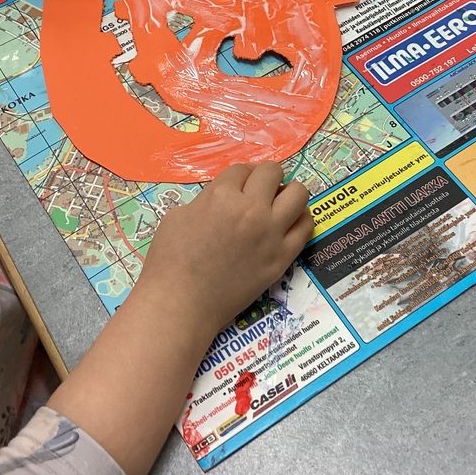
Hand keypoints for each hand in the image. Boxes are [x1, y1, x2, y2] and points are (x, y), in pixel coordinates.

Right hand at [137, 162, 313, 339]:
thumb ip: (207, 200)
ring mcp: (271, 234)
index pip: (241, 169)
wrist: (181, 304)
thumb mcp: (178, 216)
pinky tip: (289, 223)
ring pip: (298, 194)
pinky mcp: (283, 258)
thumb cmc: (169, 261)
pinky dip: (300, 219)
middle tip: (259, 191)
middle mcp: (251, 209)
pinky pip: (306, 227)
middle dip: (265, 177)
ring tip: (279, 204)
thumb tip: (224, 198)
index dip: (240, 176)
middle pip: (273, 172)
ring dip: (288, 193)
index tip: (239, 185)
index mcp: (221, 196)